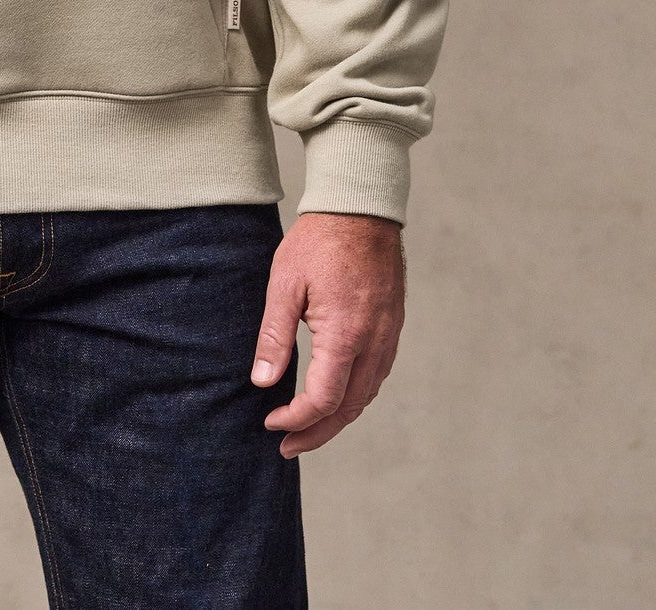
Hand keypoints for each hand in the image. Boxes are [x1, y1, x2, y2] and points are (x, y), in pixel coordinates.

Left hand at [250, 210, 405, 457]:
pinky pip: (376, 377)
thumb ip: (274, 335)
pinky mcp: (392, 328)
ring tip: (307, 429)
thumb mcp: (285, 284)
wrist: (361, 209)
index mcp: (346, 335)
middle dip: (316, 433)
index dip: (296, 419)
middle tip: (287, 446)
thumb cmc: (319, 242)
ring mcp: (387, 337)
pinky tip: (335, 397)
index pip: (323, 399)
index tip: (270, 422)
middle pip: (348, 409)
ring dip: (336, 419)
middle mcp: (373, 343)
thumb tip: (263, 381)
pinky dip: (354, 397)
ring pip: (366, 396)